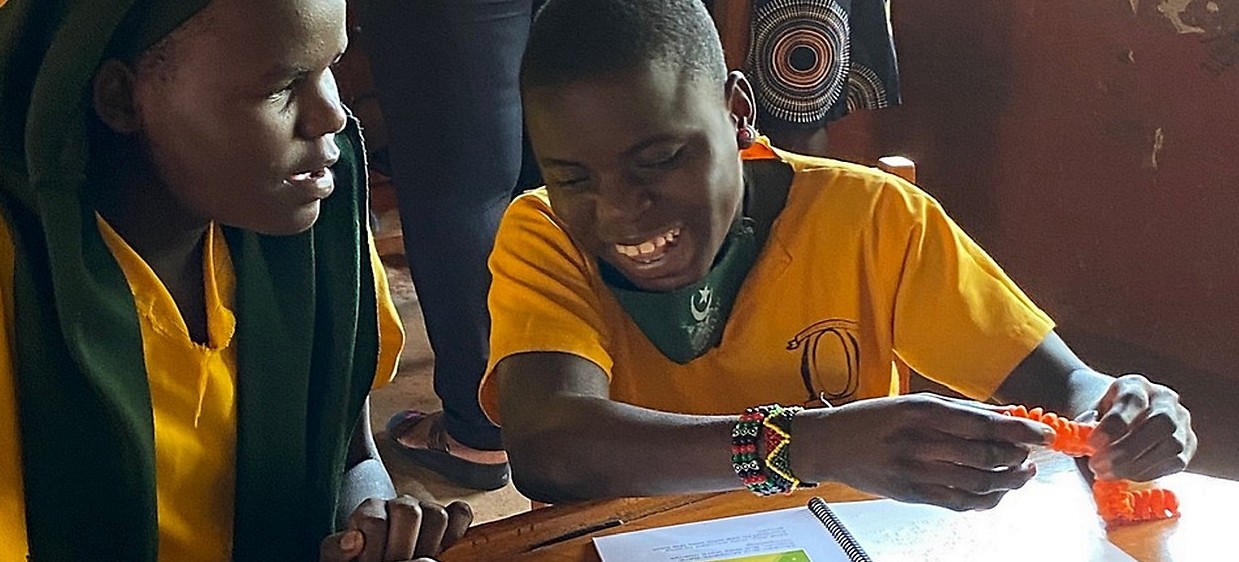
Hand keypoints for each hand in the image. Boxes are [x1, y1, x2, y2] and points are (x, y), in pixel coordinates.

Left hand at [320, 496, 472, 561]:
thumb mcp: (338, 558)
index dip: (373, 548)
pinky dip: (456, 531)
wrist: (374, 557)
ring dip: (428, 544)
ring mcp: (425, 510)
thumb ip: (337, 550)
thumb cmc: (358, 560)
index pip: (375, 520)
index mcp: (370, 510)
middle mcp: (399, 505)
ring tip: (415, 560)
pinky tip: (442, 550)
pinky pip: (460, 513)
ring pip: (437, 514)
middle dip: (402, 548)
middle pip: (408, 512)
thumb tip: (353, 540)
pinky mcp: (448, 519)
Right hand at [811, 394, 1055, 510]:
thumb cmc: (870, 419)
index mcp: (924, 412)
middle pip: (988, 455)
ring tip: (1021, 473)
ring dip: (1009, 480)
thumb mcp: (912, 403)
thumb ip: (959, 411)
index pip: (985, 425)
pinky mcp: (912, 495)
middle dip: (1018, 456)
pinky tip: (997, 492)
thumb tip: (1005, 415)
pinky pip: (960, 502)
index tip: (1045, 433)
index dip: (1021, 431)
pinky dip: (986, 500)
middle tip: (1031, 452)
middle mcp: (922, 442)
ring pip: (980, 483)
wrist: (829, 444)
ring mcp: (917, 472)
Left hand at [1087, 373, 1194, 480]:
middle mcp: (1165, 399)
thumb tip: (1092, 445)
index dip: (1114, 424)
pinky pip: (1176, 462)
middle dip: (1129, 449)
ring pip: (1171, 445)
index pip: (1133, 400)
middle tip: (1099, 466)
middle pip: (1161, 422)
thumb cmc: (1098, 415)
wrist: (1113, 415)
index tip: (1092, 444)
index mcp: (1136, 384)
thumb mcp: (1087, 413)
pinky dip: (1149, 472)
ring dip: (1137, 465)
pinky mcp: (1188, 444)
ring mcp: (1181, 421)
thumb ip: (1087, 426)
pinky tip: (1126, 475)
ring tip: (1107, 474)